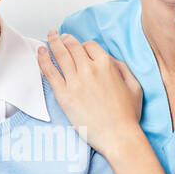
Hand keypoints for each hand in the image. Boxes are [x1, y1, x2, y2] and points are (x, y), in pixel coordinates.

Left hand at [36, 30, 143, 159]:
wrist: (118, 136)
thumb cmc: (127, 116)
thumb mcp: (134, 85)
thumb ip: (122, 68)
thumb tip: (110, 60)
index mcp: (107, 64)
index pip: (90, 46)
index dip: (83, 45)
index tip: (78, 47)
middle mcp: (90, 69)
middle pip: (73, 46)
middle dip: (65, 39)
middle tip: (59, 36)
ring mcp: (75, 82)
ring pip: (60, 55)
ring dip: (53, 42)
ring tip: (49, 37)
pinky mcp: (64, 95)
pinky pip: (50, 72)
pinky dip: (43, 59)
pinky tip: (40, 52)